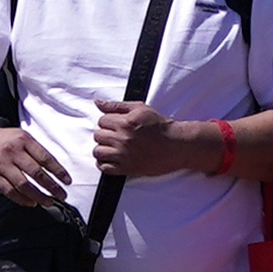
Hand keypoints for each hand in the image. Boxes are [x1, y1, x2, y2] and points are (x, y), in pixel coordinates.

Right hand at [0, 124, 71, 209]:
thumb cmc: (4, 140)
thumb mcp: (21, 137)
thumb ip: (36, 150)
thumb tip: (55, 170)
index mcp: (23, 140)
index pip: (45, 158)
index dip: (58, 171)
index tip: (67, 181)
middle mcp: (13, 151)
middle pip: (36, 172)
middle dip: (51, 186)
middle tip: (62, 195)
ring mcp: (1, 164)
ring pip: (23, 184)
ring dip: (38, 196)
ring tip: (49, 202)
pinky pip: (9, 190)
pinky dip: (22, 199)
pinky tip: (31, 203)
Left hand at [87, 100, 221, 181]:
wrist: (175, 145)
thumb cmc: (159, 126)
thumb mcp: (140, 109)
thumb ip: (117, 105)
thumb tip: (97, 102)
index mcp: (125, 123)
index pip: (101, 120)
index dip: (108, 122)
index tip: (116, 125)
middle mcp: (122, 139)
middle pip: (97, 136)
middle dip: (105, 134)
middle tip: (116, 136)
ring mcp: (123, 155)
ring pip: (97, 152)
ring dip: (103, 149)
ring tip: (113, 147)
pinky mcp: (126, 168)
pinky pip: (104, 168)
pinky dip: (104, 163)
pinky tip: (113, 158)